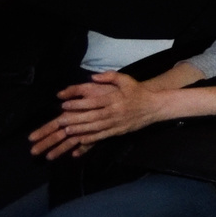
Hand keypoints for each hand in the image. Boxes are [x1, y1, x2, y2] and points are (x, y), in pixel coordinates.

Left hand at [30, 71, 156, 157]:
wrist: (155, 106)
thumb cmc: (138, 92)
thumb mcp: (127, 80)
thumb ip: (109, 77)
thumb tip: (93, 77)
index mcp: (115, 99)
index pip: (94, 102)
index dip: (78, 105)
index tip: (65, 106)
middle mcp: (115, 112)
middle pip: (92, 116)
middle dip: (75, 119)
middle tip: (60, 121)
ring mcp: (117, 123)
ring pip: (96, 127)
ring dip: (80, 130)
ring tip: (67, 130)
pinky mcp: (119, 131)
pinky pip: (103, 135)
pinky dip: (91, 138)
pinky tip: (80, 139)